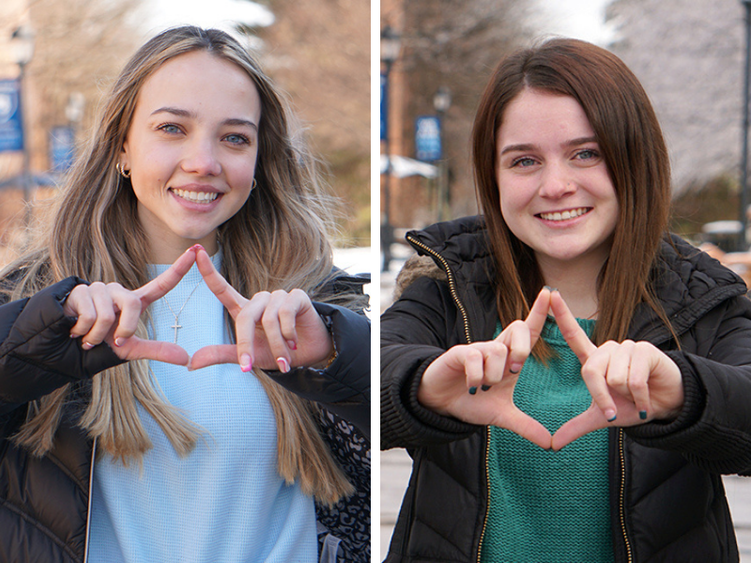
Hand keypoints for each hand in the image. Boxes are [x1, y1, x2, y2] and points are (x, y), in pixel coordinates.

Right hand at [63, 246, 196, 365]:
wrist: (60, 351)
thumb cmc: (97, 348)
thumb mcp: (129, 351)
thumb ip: (157, 351)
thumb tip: (186, 359)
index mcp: (134, 302)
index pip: (161, 284)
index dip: (179, 268)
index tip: (196, 250)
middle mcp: (118, 291)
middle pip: (133, 304)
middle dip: (124, 329)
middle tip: (112, 342)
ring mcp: (98, 289)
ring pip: (108, 314)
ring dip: (97, 335)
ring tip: (86, 336)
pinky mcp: (78, 291)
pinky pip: (89, 314)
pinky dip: (82, 330)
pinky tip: (74, 330)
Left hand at [189, 248, 333, 371]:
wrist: (310, 355)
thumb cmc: (277, 353)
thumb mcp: (249, 357)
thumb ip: (222, 355)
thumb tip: (191, 363)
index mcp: (244, 310)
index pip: (222, 288)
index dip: (208, 271)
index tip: (195, 251)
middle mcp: (260, 300)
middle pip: (245, 315)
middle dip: (247, 344)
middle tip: (250, 367)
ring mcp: (279, 296)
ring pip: (269, 319)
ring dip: (276, 344)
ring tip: (284, 359)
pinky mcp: (297, 296)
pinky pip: (286, 313)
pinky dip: (288, 333)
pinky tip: (294, 343)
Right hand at [417, 287, 552, 448]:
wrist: (440, 404)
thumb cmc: (471, 401)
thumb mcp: (501, 416)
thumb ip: (525, 426)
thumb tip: (550, 444)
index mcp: (509, 358)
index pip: (528, 332)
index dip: (540, 313)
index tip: (550, 292)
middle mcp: (494, 349)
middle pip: (518, 329)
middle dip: (522, 347)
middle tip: (515, 371)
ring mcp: (476, 350)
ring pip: (498, 350)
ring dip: (495, 374)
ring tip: (484, 387)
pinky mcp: (459, 354)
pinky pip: (475, 357)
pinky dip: (477, 375)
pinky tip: (473, 386)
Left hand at [550, 290, 683, 449]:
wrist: (665, 407)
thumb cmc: (632, 406)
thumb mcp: (604, 418)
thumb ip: (578, 427)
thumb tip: (553, 444)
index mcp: (594, 360)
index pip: (574, 335)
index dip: (562, 315)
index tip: (549, 294)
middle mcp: (608, 350)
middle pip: (591, 371)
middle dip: (602, 396)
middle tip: (615, 408)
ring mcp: (627, 348)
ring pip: (614, 377)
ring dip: (626, 396)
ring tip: (635, 394)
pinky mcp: (644, 351)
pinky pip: (633, 379)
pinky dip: (639, 396)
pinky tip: (646, 397)